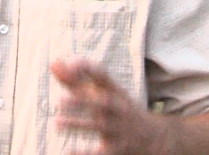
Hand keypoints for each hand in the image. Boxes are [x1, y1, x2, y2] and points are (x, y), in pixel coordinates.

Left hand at [51, 58, 170, 154]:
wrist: (154, 139)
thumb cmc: (117, 111)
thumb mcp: (102, 93)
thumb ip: (75, 80)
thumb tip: (53, 62)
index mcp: (115, 92)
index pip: (103, 77)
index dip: (89, 69)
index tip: (72, 62)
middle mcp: (119, 109)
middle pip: (103, 103)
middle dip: (82, 101)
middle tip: (59, 101)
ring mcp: (120, 129)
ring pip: (100, 127)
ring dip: (78, 125)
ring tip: (57, 123)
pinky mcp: (118, 149)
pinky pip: (101, 153)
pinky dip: (84, 153)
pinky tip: (67, 152)